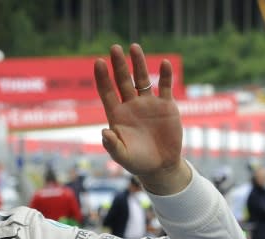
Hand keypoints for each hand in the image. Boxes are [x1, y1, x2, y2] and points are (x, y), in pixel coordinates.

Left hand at [94, 43, 190, 194]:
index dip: (103, 78)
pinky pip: (165, 87)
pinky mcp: (166, 106)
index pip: (107, 92)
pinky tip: (164, 63)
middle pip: (123, 81)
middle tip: (115, 48)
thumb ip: (112, 145)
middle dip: (119, 65)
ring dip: (139, 63)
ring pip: (143, 79)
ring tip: (134, 47)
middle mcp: (131, 106)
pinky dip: (166, 75)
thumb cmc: (137, 162)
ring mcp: (148, 104)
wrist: (160, 166)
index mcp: (117, 115)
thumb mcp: (122, 156)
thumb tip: (104, 132)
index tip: (99, 62)